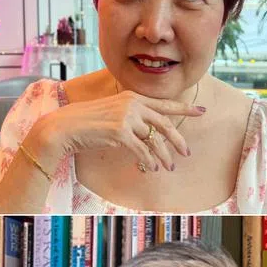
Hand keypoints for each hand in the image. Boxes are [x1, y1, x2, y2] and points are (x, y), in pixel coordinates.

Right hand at [29, 89, 203, 172]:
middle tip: (187, 152)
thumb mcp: (113, 112)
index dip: (184, 109)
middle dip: (178, 140)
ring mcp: (127, 117)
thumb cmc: (88, 122)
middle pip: (164, 123)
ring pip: (154, 140)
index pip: (164, 104)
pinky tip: (150, 168)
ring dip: (164, 156)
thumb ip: (132, 116)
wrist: (66, 127)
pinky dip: (148, 161)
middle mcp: (132, 104)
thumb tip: (149, 132)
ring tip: (169, 166)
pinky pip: (142, 150)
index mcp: (133, 97)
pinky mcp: (120, 133)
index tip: (201, 111)